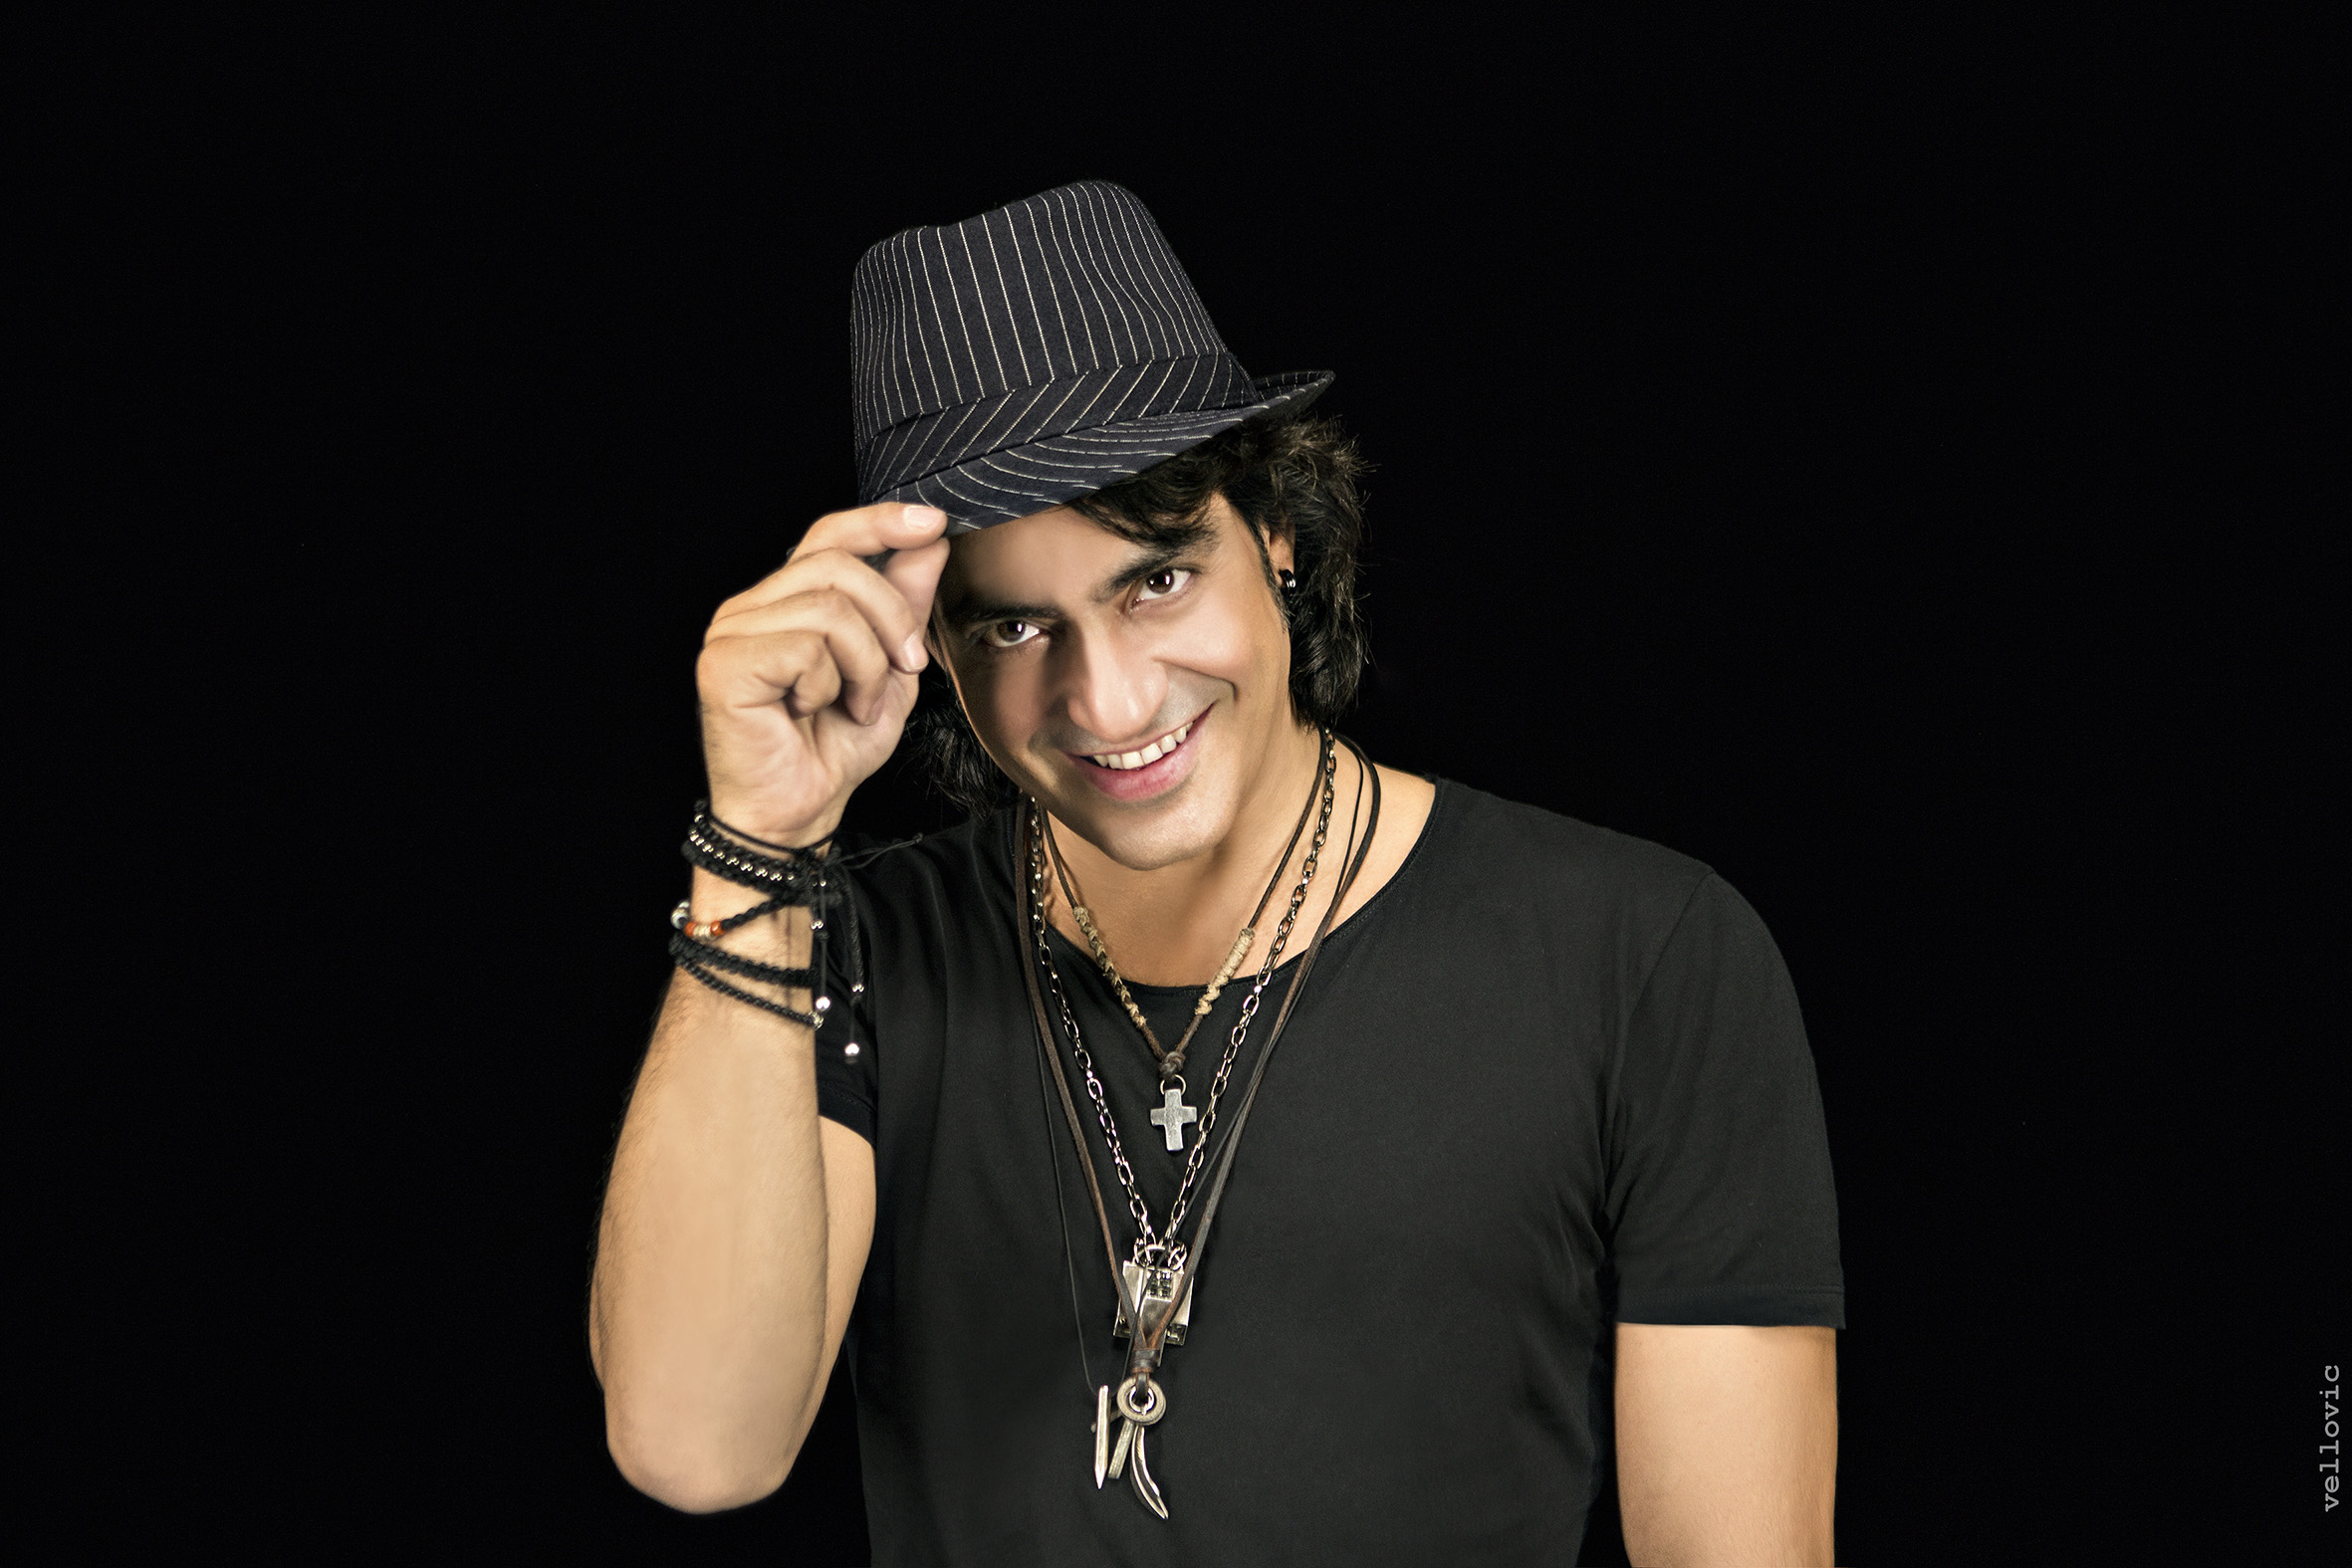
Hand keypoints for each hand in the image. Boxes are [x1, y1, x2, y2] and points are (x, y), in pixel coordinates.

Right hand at [696, 503, 950, 845]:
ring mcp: (730, 633)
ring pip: (830, 608)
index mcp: (784, 601)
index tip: (933, 521)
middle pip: (839, 567)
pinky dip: (830, 684)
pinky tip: (814, 711)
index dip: (879, 521)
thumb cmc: (833, 747)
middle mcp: (750, 607)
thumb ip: (904, 604)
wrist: (799, 812)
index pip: (828, 536)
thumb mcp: (889, 668)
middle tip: (907, 667)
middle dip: (892, 618)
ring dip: (866, 665)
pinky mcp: (723, 665)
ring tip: (855, 704)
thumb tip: (929, 541)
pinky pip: (806, 648)